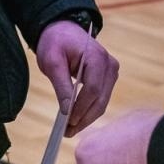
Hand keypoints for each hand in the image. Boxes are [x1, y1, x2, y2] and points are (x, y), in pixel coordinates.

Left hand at [35, 21, 118, 135]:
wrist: (62, 30)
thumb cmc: (55, 42)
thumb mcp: (52, 62)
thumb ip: (61, 85)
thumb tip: (67, 110)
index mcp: (97, 57)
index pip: (93, 89)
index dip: (82, 107)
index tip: (68, 121)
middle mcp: (110, 65)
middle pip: (100, 99)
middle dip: (84, 118)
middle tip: (67, 133)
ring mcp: (111, 72)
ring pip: (102, 102)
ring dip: (87, 117)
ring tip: (70, 130)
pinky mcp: (108, 78)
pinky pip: (100, 98)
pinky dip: (89, 110)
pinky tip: (76, 120)